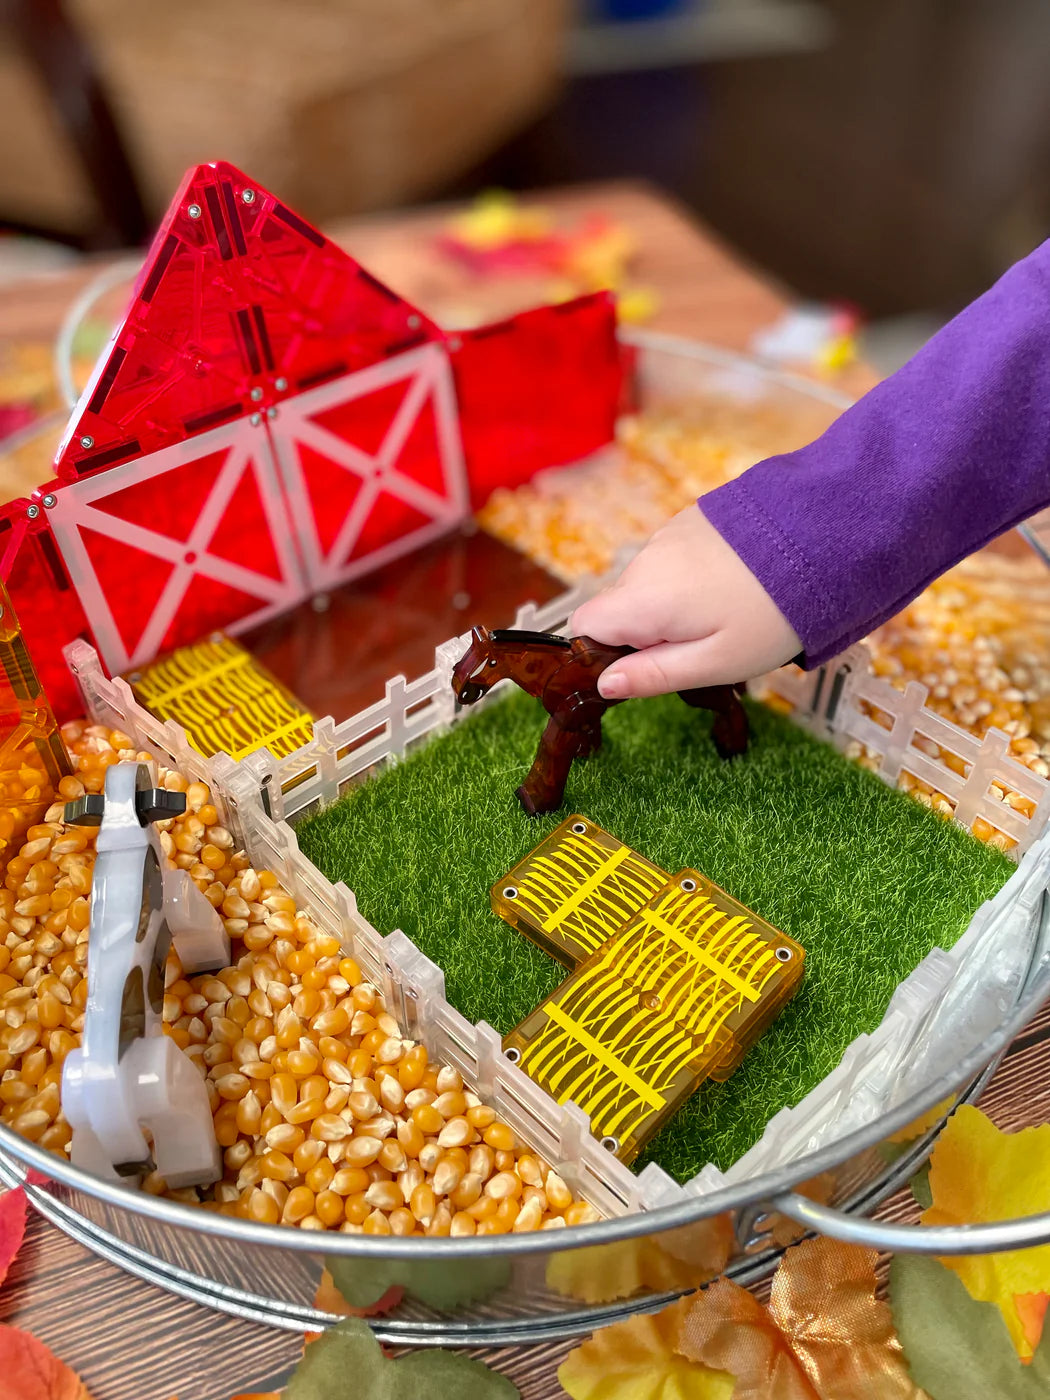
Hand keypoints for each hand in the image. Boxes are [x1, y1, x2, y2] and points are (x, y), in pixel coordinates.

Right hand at [571, 505, 800, 698]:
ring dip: (670, 604)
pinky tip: (732, 584)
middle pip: (619, 604)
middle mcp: (645, 559)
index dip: (601, 652)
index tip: (640, 667)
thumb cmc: (772, 614)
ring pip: (647, 582)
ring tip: (726, 614)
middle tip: (702, 647)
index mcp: (642, 599)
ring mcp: (668, 533)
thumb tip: (605, 685)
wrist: (826, 540)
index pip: (583, 624)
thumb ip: (653, 675)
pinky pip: (673, 558)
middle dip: (645, 631)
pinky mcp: (693, 518)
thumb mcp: (715, 663)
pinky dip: (690, 577)